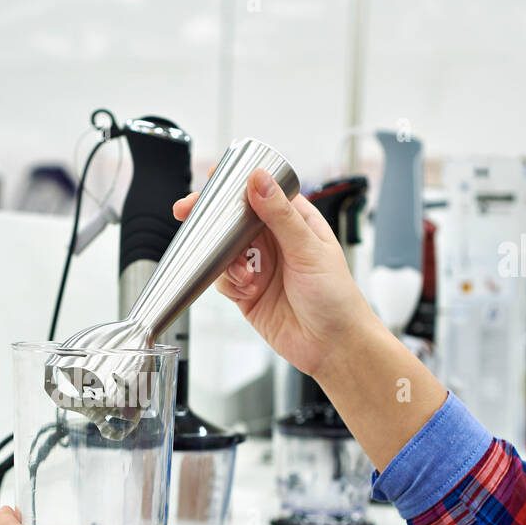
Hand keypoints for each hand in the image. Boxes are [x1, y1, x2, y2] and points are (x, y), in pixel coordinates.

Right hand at [173, 168, 379, 378]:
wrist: (333, 346)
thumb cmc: (336, 297)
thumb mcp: (308, 249)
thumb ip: (280, 215)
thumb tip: (259, 179)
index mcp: (296, 221)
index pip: (261, 192)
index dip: (236, 185)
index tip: (214, 178)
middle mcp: (276, 242)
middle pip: (234, 220)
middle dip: (212, 218)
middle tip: (189, 212)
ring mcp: (260, 267)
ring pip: (224, 251)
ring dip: (226, 261)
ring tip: (245, 275)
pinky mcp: (248, 293)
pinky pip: (224, 280)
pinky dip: (229, 283)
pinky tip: (247, 290)